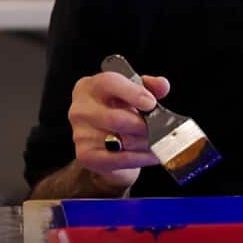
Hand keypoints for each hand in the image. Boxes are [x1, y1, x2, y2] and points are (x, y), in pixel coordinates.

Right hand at [68, 70, 170, 191]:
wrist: (104, 144)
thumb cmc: (118, 113)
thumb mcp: (133, 93)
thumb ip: (149, 86)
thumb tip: (162, 85)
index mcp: (89, 87)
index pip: (108, 83)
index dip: (133, 93)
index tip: (151, 103)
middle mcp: (80, 109)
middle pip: (115, 118)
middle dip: (142, 126)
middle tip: (159, 128)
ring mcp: (81, 134)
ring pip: (120, 140)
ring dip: (144, 143)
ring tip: (157, 141)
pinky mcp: (86, 156)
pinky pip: (120, 159)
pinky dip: (141, 158)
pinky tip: (153, 155)